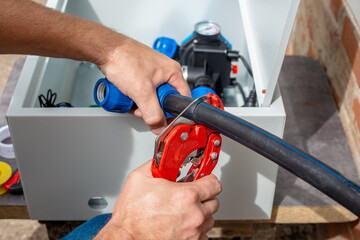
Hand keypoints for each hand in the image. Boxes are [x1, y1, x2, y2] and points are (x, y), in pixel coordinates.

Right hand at [96, 161, 221, 239]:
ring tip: (185, 210)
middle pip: (214, 202)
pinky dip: (196, 229)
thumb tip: (162, 159)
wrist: (126, 237)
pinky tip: (183, 223)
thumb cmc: (131, 214)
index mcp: (186, 196)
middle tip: (190, 194)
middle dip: (204, 196)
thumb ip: (156, 164)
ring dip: (200, 213)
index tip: (203, 179)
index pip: (214, 184)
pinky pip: (203, 234)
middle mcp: (194, 215)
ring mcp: (193, 232)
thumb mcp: (139, 178)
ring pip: (209, 218)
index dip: (208, 179)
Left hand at [98, 36, 190, 133]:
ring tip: (132, 100)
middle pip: (165, 100)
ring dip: (141, 105)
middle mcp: (164, 72)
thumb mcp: (142, 91)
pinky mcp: (140, 76)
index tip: (164, 120)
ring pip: (152, 98)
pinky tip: (127, 96)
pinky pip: (142, 94)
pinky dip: (135, 99)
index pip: (183, 99)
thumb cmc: (124, 59)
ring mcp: (152, 74)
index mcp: (173, 72)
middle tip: (142, 107)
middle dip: (152, 108)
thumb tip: (159, 127)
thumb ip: (153, 113)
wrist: (104, 50)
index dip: (174, 112)